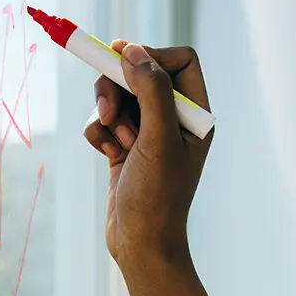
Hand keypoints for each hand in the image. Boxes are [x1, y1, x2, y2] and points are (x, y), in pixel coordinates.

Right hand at [84, 41, 213, 268]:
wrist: (140, 244)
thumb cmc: (157, 198)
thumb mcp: (158, 140)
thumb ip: (151, 91)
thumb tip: (132, 50)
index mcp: (196, 114)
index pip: (179, 60)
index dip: (150, 55)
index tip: (122, 59)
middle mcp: (174, 119)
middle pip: (140, 72)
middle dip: (118, 86)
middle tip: (107, 106)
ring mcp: (147, 132)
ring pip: (117, 95)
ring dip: (107, 111)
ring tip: (114, 139)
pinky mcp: (123, 146)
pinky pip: (103, 120)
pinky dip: (99, 132)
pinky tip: (108, 155)